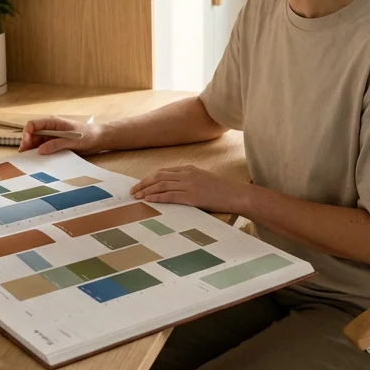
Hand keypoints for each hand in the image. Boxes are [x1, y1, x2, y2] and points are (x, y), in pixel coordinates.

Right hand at [19, 116, 105, 154]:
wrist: (98, 139)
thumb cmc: (88, 135)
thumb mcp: (72, 140)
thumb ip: (56, 144)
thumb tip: (40, 150)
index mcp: (53, 122)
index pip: (33, 124)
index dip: (26, 134)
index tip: (26, 144)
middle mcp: (50, 129)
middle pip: (32, 135)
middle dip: (27, 144)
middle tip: (24, 157)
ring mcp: (52, 137)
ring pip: (37, 143)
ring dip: (32, 151)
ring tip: (29, 161)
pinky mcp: (55, 145)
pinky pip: (44, 149)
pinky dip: (40, 155)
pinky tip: (38, 162)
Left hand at [130, 165, 254, 214]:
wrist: (236, 195)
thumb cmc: (222, 191)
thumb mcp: (204, 181)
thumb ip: (190, 181)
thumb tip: (174, 189)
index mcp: (189, 169)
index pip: (164, 172)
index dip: (149, 178)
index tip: (140, 184)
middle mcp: (187, 174)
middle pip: (159, 176)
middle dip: (143, 183)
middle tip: (133, 191)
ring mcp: (189, 184)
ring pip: (161, 185)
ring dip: (146, 191)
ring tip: (136, 197)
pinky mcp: (192, 196)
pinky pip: (170, 195)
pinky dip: (157, 197)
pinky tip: (148, 200)